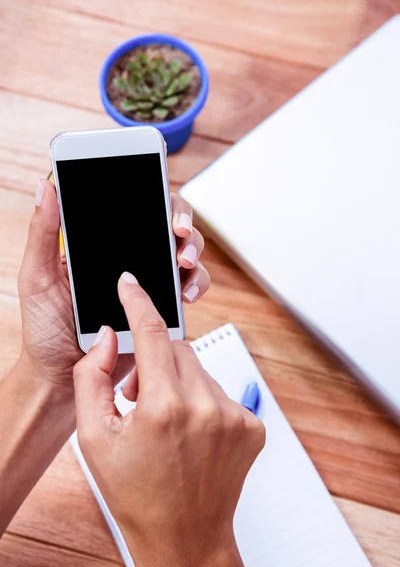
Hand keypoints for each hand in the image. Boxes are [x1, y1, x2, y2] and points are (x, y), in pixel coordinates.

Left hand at [17, 178, 209, 393]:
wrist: (63, 379)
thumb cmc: (45, 330)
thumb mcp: (37, 277)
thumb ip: (43, 233)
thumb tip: (47, 187)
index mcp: (102, 247)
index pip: (134, 210)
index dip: (154, 200)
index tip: (160, 202)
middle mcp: (129, 261)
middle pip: (167, 226)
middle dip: (182, 223)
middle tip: (178, 232)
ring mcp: (147, 284)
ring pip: (184, 254)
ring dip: (192, 252)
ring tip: (182, 264)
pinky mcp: (160, 309)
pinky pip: (188, 289)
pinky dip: (195, 285)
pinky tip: (185, 293)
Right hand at [74, 273, 264, 566]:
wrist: (185, 537)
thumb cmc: (137, 494)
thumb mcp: (94, 439)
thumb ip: (92, 378)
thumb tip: (111, 338)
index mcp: (164, 408)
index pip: (153, 332)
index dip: (138, 301)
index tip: (132, 283)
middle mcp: (207, 407)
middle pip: (178, 348)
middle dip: (155, 359)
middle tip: (139, 392)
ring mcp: (235, 416)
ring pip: (200, 368)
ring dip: (180, 380)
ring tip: (167, 420)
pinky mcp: (253, 425)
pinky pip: (222, 390)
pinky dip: (203, 399)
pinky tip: (192, 432)